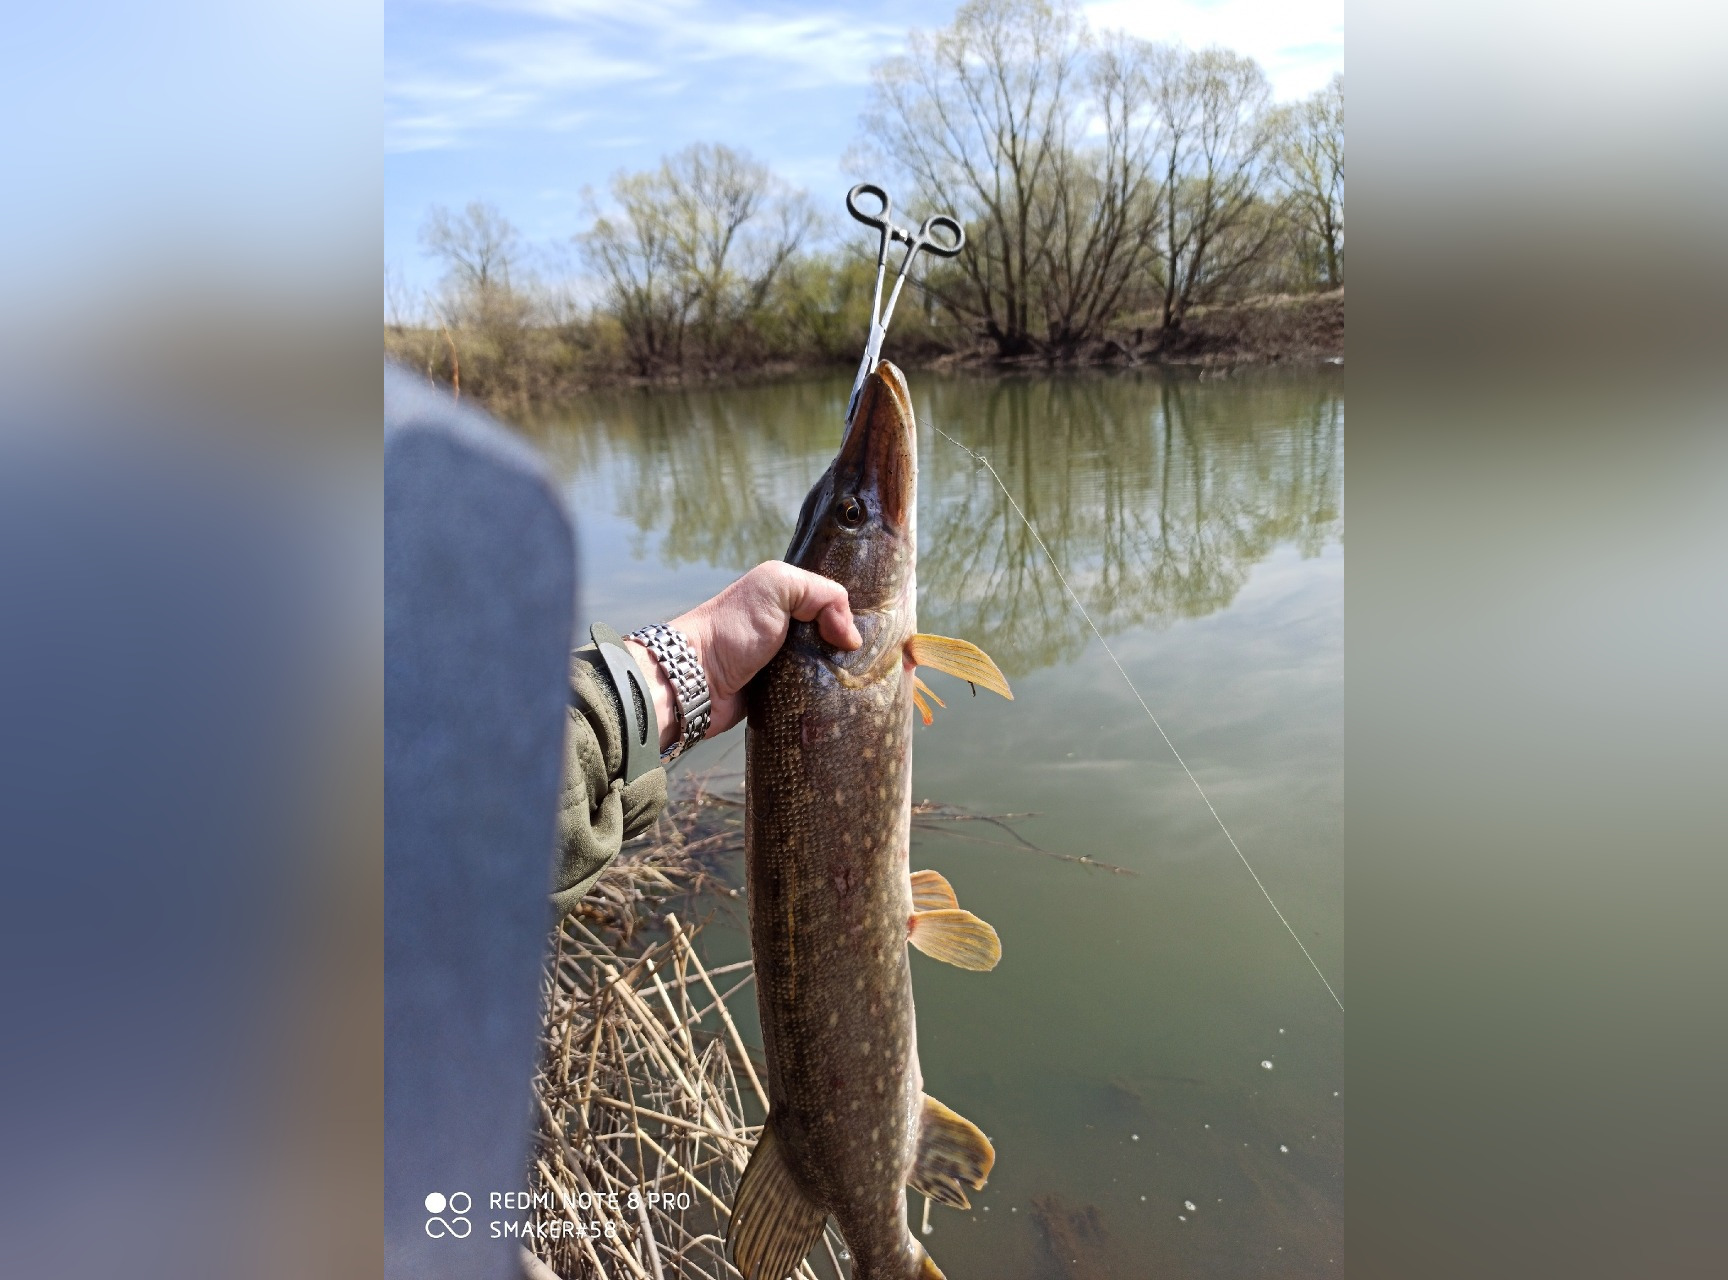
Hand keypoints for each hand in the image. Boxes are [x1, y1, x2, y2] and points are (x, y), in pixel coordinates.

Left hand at [623, 561, 860, 750]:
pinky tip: (845, 700)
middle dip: (851, 646)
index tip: (876, 626)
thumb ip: (821, 594)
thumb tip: (850, 637)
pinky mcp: (782, 697)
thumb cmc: (731, 629)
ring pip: (828, 668)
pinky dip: (827, 697)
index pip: (832, 600)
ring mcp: (784, 664)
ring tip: (864, 683)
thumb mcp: (776, 586)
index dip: (852, 610)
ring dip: (841, 675)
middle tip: (873, 659)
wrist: (694, 683)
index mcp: (784, 598)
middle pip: (834, 636)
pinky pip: (815, 696)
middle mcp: (786, 629)